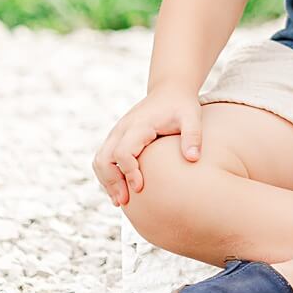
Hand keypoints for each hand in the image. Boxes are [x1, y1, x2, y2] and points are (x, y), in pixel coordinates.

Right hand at [92, 84, 202, 207]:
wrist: (169, 90)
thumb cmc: (181, 105)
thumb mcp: (192, 116)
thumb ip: (193, 136)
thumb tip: (193, 159)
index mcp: (138, 125)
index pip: (123, 152)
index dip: (129, 172)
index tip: (140, 188)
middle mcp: (122, 128)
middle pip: (104, 158)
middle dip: (111, 182)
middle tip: (124, 202)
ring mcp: (117, 132)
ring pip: (99, 160)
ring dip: (106, 181)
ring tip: (119, 201)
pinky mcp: (117, 137)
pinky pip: (104, 158)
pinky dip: (107, 175)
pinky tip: (120, 189)